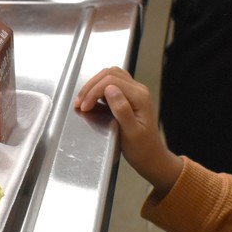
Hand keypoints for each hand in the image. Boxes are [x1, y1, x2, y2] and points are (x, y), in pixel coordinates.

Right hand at [74, 67, 182, 192]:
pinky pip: (112, 84)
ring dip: (93, 86)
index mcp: (140, 97)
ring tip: (83, 101)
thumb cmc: (142, 149)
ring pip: (110, 76)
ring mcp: (134, 92)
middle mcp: (139, 90)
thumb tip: (110, 90)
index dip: (93, 92)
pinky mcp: (129, 97)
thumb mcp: (131, 133)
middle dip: (91, 86)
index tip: (84, 107)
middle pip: (110, 74)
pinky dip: (98, 89)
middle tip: (79, 103)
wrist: (152, 157)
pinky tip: (91, 101)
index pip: (111, 81)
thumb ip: (122, 110)